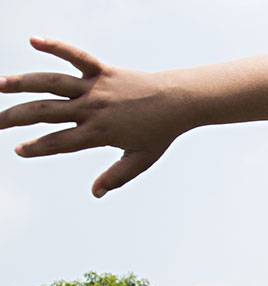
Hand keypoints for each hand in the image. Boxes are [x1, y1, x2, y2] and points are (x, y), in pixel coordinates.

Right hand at [0, 38, 189, 196]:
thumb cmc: (160, 132)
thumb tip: (95, 193)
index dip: (37, 149)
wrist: (180, 102)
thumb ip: (116, 176)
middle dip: (16, 119)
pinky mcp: (103, 70)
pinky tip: (33, 41)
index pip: (59, 143)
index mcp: (99, 134)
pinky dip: (56, 47)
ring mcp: (96, 88)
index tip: (18, 150)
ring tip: (0, 85)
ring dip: (23, 83)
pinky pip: (76, 56)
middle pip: (46, 114)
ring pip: (52, 84)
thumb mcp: (140, 159)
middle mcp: (92, 110)